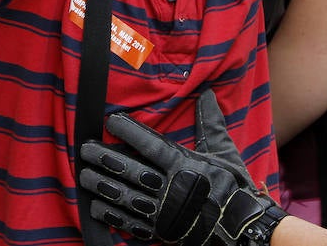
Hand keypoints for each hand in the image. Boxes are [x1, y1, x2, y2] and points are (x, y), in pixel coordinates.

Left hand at [78, 90, 285, 245]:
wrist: (243, 230)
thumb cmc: (234, 189)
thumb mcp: (225, 153)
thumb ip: (211, 124)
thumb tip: (208, 94)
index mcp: (186, 166)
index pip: (152, 145)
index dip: (130, 132)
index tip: (111, 121)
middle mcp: (172, 189)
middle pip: (132, 171)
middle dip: (105, 159)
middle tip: (84, 149)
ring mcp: (164, 213)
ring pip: (126, 197)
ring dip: (102, 186)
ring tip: (83, 176)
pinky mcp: (161, 232)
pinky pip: (131, 224)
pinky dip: (112, 216)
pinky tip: (96, 207)